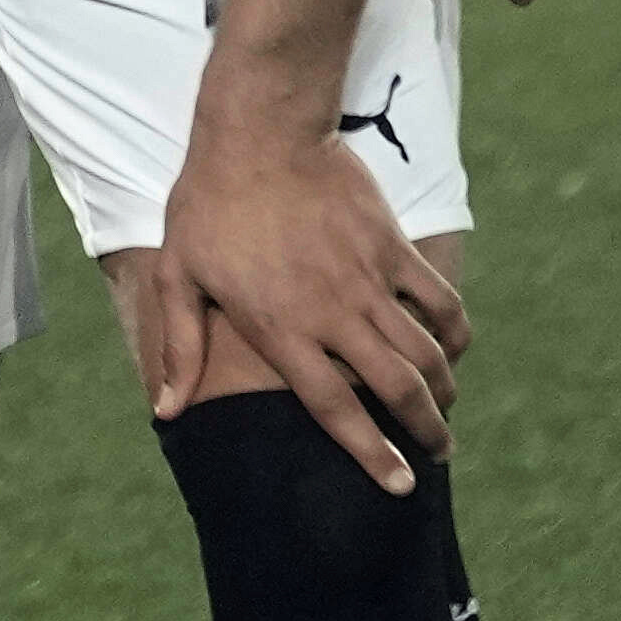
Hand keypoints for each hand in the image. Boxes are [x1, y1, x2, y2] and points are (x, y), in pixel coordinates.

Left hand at [134, 128, 465, 486]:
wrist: (260, 135)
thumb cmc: (209, 206)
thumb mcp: (179, 276)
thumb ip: (180, 347)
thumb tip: (166, 410)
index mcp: (281, 330)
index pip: (335, 409)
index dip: (372, 452)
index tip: (399, 484)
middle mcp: (333, 314)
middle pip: (396, 389)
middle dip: (426, 430)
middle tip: (438, 454)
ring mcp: (369, 281)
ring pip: (425, 351)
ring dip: (445, 388)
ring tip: (447, 410)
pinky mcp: (393, 248)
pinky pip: (438, 299)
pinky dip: (454, 330)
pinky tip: (454, 348)